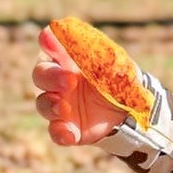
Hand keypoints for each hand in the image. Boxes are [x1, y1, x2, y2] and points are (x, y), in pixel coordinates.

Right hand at [32, 26, 125, 145]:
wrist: (132, 112)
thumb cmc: (120, 79)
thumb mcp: (118, 65)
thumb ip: (104, 55)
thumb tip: (98, 48)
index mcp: (68, 58)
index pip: (50, 44)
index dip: (48, 41)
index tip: (48, 38)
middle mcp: (58, 80)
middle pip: (40, 74)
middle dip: (50, 77)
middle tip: (69, 81)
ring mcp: (60, 104)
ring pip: (42, 103)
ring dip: (50, 105)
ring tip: (63, 107)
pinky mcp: (66, 127)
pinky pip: (55, 131)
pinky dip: (60, 133)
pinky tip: (70, 134)